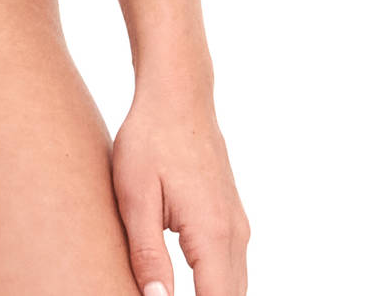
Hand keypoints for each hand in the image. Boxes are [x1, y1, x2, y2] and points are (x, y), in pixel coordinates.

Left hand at [111, 79, 249, 295]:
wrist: (177, 96)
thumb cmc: (149, 140)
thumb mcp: (135, 196)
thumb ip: (147, 254)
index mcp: (212, 234)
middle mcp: (234, 234)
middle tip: (159, 295)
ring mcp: (237, 225)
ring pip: (234, 285)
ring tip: (168, 289)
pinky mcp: (231, 216)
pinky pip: (230, 266)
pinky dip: (215, 285)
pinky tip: (188, 285)